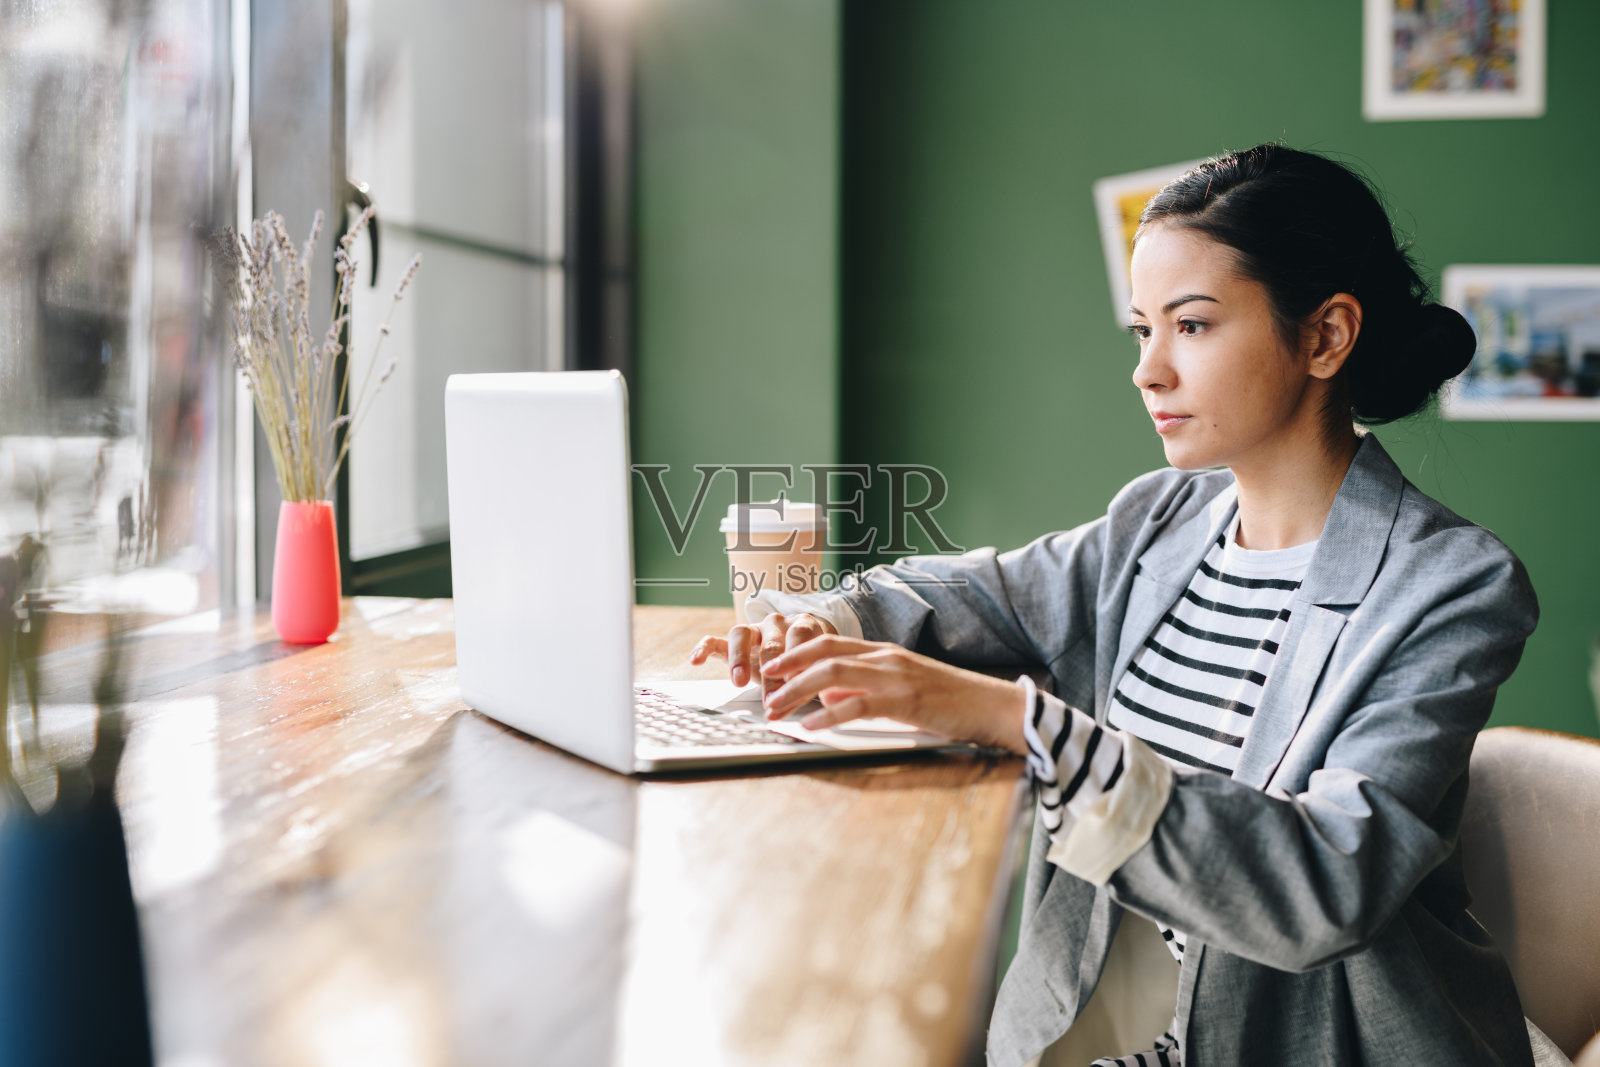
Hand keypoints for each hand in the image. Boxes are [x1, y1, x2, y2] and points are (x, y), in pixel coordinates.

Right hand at [688, 611, 838, 702]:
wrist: (800, 647)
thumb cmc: (810, 660)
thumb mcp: (818, 668)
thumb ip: (816, 678)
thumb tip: (821, 698)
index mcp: (802, 624)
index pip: (799, 639)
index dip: (799, 662)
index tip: (799, 686)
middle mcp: (776, 623)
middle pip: (771, 645)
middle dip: (773, 676)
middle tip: (772, 700)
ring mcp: (753, 630)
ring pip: (741, 634)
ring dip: (739, 659)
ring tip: (738, 682)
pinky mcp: (731, 642)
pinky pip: (714, 641)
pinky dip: (703, 648)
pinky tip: (695, 660)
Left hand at [759, 635, 1028, 753]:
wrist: (992, 706)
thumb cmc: (949, 702)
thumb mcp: (902, 689)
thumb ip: (866, 689)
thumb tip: (828, 700)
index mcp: (882, 652)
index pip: (828, 643)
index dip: (794, 653)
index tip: (770, 668)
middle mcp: (885, 657)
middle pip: (822, 654)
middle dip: (787, 672)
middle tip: (764, 691)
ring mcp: (895, 676)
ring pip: (833, 675)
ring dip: (798, 692)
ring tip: (777, 711)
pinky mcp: (906, 700)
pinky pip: (858, 705)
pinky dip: (829, 716)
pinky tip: (811, 727)